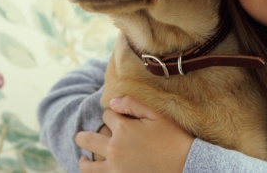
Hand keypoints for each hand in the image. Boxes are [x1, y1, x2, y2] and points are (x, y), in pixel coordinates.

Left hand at [75, 96, 193, 172]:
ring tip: (83, 158)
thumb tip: (112, 101)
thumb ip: (133, 104)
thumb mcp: (158, 115)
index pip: (107, 115)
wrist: (186, 166)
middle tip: (80, 137)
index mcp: (123, 128)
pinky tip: (97, 170)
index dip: (112, 113)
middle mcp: (114, 149)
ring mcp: (115, 169)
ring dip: (84, 159)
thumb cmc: (174, 138)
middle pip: (87, 139)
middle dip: (83, 136)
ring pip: (87, 165)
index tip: (119, 117)